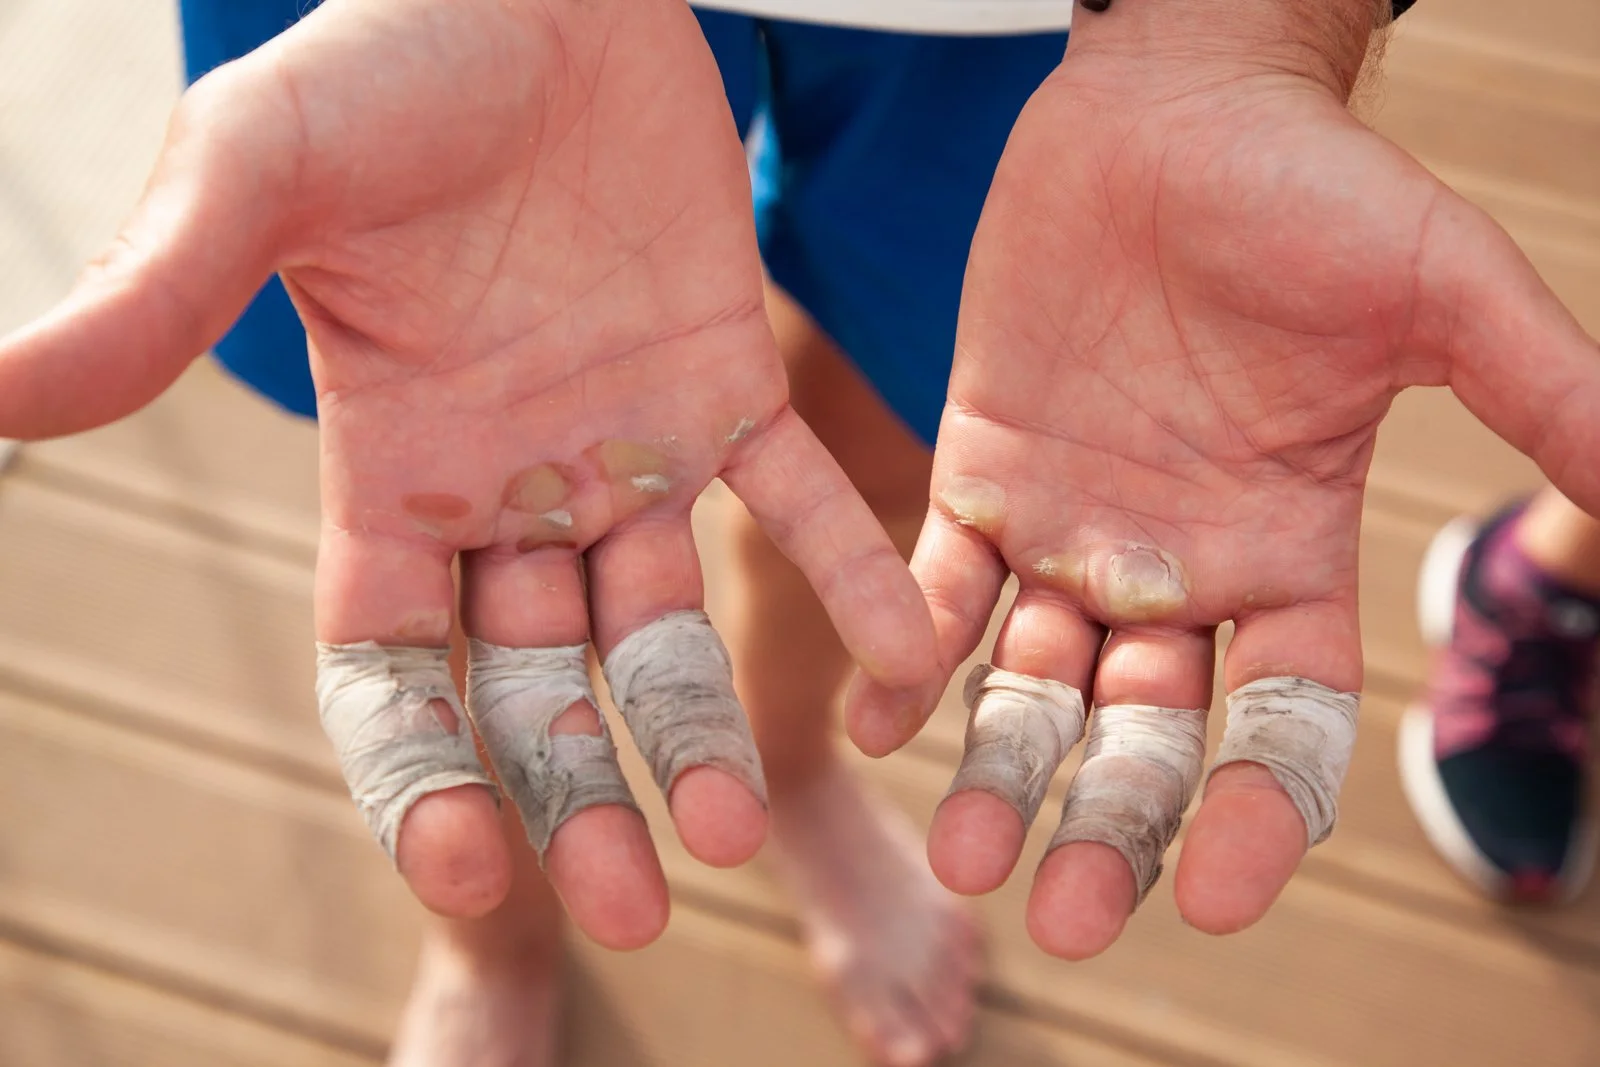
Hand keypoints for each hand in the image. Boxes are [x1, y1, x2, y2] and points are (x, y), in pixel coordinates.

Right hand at [1, 0, 933, 948]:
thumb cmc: (385, 64)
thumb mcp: (260, 171)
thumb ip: (158, 290)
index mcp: (393, 473)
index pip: (392, 665)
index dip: (420, 768)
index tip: (466, 867)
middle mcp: (511, 490)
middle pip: (535, 682)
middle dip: (572, 792)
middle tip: (632, 902)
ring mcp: (628, 448)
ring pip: (664, 626)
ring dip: (696, 728)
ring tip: (732, 831)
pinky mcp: (731, 384)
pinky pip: (802, 502)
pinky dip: (855, 576)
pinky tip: (910, 661)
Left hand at [849, 24, 1599, 957]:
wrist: (1175, 108)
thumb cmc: (1317, 191)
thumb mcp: (1448, 300)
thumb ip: (1546, 400)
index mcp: (1286, 557)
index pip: (1281, 723)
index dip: (1257, 813)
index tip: (1218, 898)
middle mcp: (1175, 568)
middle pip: (1143, 736)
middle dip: (1108, 826)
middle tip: (1062, 919)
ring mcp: (1071, 530)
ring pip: (1031, 686)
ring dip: (1000, 773)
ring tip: (969, 854)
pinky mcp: (981, 472)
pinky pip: (933, 586)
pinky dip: (903, 651)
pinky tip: (875, 718)